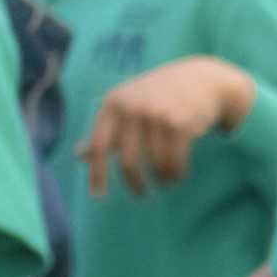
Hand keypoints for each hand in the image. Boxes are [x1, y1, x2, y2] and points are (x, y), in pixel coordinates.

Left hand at [85, 55, 259, 194]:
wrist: (198, 79)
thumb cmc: (156, 96)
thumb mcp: (126, 106)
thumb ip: (106, 130)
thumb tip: (79, 155)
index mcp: (113, 104)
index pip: (99, 144)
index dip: (97, 173)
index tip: (98, 196)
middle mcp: (133, 108)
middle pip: (128, 160)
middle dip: (135, 183)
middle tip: (141, 194)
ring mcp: (157, 115)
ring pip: (155, 164)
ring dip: (160, 180)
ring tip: (164, 183)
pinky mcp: (180, 124)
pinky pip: (175, 162)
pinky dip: (176, 175)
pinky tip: (176, 177)